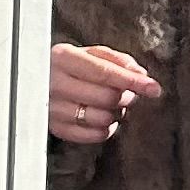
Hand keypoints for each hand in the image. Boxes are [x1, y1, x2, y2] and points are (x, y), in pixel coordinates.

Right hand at [47, 42, 163, 148]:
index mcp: (63, 57)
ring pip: (101, 118)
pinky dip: (105, 129)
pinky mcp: (55, 127)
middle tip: (126, 94)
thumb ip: (117, 60)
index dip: (132, 81)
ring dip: (115, 114)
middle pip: (106, 97)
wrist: (36, 80)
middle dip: (125, 97)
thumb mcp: (90, 54)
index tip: (153, 88)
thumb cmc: (70, 66)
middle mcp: (54, 82)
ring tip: (110, 105)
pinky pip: (94, 135)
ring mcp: (53, 107)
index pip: (104, 72)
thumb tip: (141, 75)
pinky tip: (100, 117)